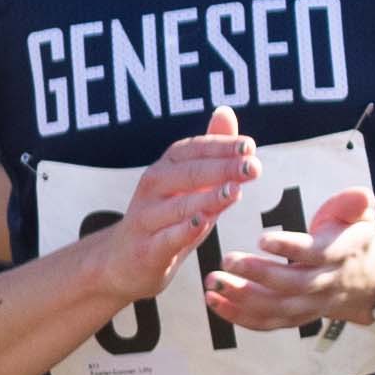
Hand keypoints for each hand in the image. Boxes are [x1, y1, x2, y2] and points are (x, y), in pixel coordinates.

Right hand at [85, 113, 259, 300]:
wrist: (122, 263)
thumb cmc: (165, 221)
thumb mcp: (189, 187)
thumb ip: (210, 155)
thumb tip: (226, 112)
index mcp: (165, 167)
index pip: (194, 150)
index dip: (222, 147)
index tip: (250, 147)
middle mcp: (152, 187)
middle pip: (189, 173)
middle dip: (223, 169)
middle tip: (253, 167)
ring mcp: (146, 219)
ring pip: (179, 205)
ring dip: (208, 198)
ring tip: (235, 191)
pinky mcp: (146, 250)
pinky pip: (166, 238)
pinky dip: (184, 230)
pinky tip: (204, 223)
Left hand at [208, 182, 374, 336]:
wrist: (367, 281)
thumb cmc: (353, 239)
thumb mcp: (362, 215)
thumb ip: (354, 203)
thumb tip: (360, 195)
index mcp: (339, 254)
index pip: (315, 253)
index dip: (290, 248)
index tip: (262, 238)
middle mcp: (324, 284)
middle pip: (291, 285)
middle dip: (257, 274)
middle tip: (227, 260)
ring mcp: (309, 305)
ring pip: (275, 308)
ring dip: (242, 297)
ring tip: (214, 283)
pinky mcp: (294, 317)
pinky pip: (266, 322)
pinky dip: (239, 316)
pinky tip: (214, 302)